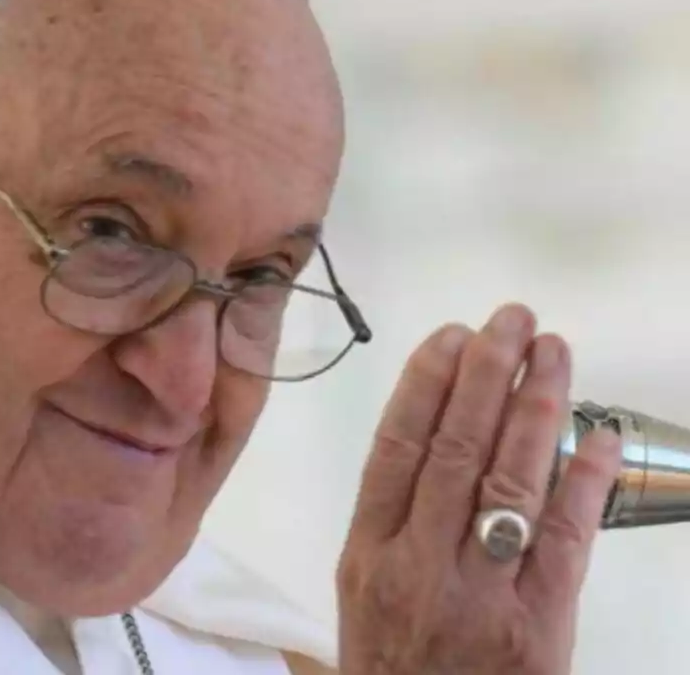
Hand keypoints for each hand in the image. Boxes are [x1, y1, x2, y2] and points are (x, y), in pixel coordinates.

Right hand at [335, 304, 622, 674]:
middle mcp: (418, 566)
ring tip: (552, 353)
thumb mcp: (362, 590)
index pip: (395, 450)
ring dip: (535, 408)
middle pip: (454, 452)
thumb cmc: (392, 662)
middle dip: (485, 375)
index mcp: (366, 555)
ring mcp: (479, 595)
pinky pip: (565, 542)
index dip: (423, 386)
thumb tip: (433, 430)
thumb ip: (392, 518)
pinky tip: (598, 435)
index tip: (450, 336)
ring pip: (509, 483)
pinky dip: (583, 482)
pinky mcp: (538, 627)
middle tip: (511, 319)